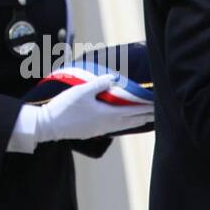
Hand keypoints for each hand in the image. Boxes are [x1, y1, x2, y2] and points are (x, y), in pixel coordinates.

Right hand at [33, 73, 154, 142]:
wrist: (50, 125)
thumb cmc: (65, 107)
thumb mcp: (82, 91)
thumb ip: (100, 84)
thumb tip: (115, 78)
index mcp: (109, 114)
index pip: (134, 110)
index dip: (147, 107)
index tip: (159, 104)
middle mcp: (108, 124)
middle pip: (133, 120)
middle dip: (147, 115)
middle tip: (160, 112)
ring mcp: (101, 129)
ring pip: (125, 125)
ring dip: (137, 120)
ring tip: (146, 117)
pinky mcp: (94, 131)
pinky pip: (116, 127)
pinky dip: (125, 123)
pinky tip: (123, 121)